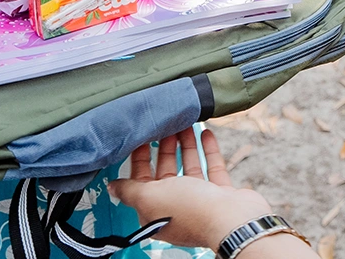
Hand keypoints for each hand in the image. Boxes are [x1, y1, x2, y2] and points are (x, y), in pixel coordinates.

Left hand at [109, 129, 274, 250]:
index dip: (140, 160)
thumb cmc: (191, 211)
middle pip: (166, 172)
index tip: (141, 138)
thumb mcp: (150, 197)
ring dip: (186, 145)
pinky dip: (208, 150)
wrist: (233, 221)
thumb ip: (129, 190)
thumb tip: (112, 188)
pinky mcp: (220, 193)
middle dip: (164, 148)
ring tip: (185, 124)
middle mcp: (177, 206)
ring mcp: (200, 200)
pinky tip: (205, 132)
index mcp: (156, 212)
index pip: (142, 182)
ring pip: (189, 167)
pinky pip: (211, 168)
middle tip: (165, 125)